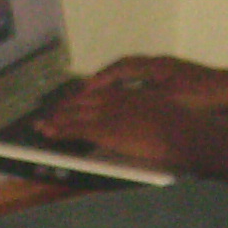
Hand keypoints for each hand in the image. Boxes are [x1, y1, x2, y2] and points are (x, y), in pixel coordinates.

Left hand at [37, 73, 196, 168]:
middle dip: (65, 108)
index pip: (102, 94)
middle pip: (84, 101)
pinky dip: (60, 130)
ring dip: (57, 119)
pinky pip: (76, 129)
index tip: (74, 102)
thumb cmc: (184, 128)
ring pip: (75, 114)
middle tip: (50, 113)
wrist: (186, 133)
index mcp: (133, 95)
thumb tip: (149, 122)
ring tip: (41, 124)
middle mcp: (118, 100)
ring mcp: (111, 114)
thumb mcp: (167, 113)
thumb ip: (152, 115)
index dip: (84, 98)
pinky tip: (49, 133)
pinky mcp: (106, 131)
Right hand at [92, 54, 227, 112]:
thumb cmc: (206, 96)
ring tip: (102, 98)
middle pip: (124, 68)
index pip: (121, 67)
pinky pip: (145, 83)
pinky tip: (130, 105)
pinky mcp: (177, 82)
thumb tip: (121, 100)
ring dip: (117, 86)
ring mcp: (169, 72)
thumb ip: (145, 96)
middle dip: (104, 80)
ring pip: (135, 76)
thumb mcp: (171, 98)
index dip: (101, 78)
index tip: (85, 89)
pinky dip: (132, 92)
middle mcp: (161, 65)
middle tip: (86, 92)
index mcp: (157, 66)